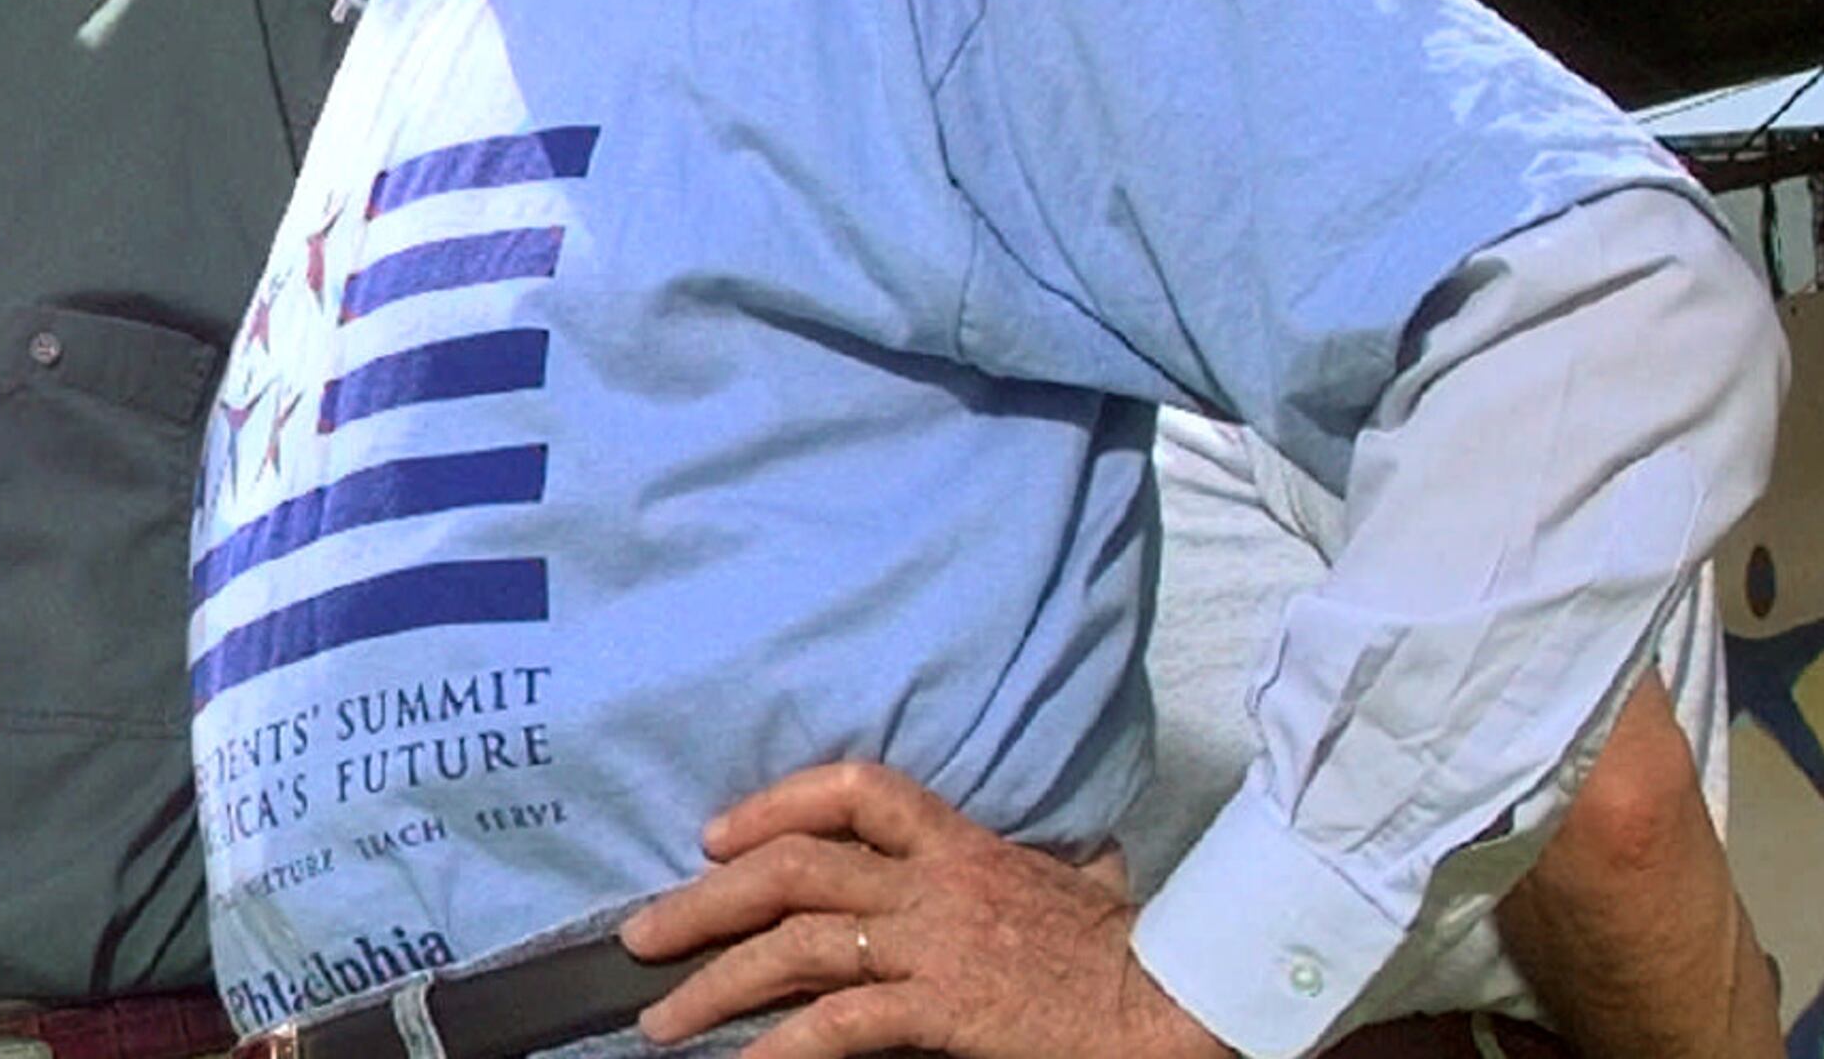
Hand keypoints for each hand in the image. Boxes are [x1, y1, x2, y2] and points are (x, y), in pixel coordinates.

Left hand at [617, 761, 1233, 1058]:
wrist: (1182, 1003)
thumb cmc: (1130, 954)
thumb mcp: (1071, 884)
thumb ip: (1026, 867)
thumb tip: (1047, 863)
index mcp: (962, 843)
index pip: (853, 790)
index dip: (773, 804)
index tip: (716, 836)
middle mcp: (935, 882)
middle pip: (793, 868)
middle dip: (705, 900)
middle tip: (641, 935)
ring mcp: (936, 944)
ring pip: (796, 944)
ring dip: (716, 981)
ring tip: (663, 1017)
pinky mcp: (945, 1007)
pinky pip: (839, 1023)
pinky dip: (779, 1047)